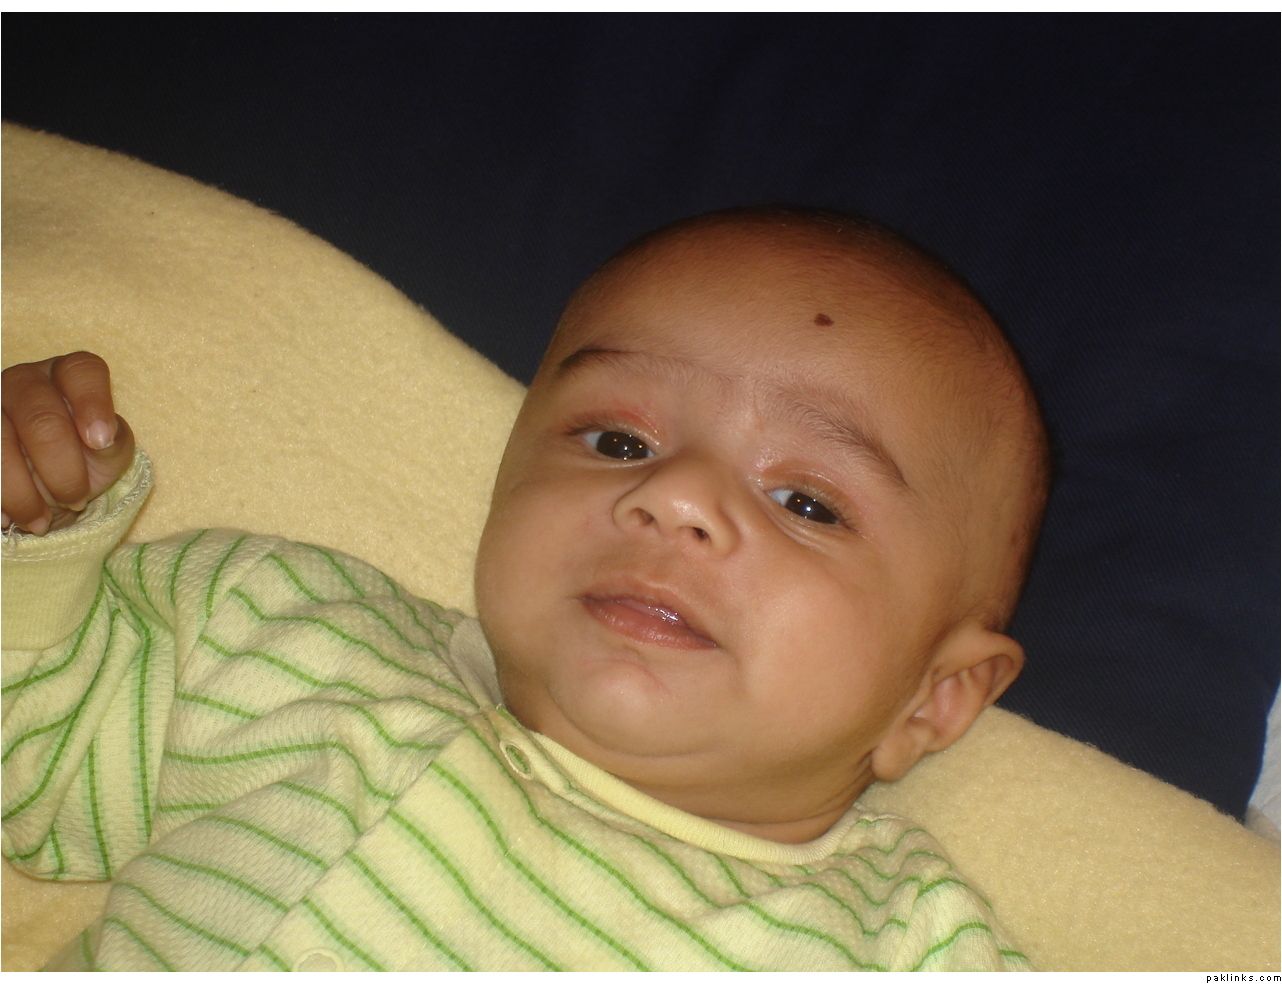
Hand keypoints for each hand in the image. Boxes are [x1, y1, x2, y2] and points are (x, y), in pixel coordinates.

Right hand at [2, 352, 135, 534]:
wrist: (44, 486)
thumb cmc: (85, 458)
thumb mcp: (110, 452)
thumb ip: (114, 440)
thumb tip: (102, 438)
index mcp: (67, 375)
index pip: (80, 371)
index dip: (92, 402)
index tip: (100, 442)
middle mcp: (24, 381)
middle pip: (40, 417)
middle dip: (62, 469)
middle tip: (75, 499)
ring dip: (22, 493)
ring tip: (40, 522)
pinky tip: (8, 518)